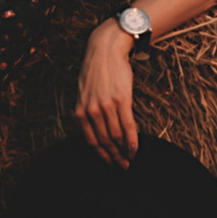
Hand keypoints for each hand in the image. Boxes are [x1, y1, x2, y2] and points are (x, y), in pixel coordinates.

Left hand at [76, 22, 138, 169]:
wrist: (106, 50)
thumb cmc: (97, 72)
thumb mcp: (84, 93)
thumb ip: (87, 112)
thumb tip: (96, 130)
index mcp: (81, 112)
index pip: (91, 141)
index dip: (102, 156)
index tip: (110, 164)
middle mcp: (92, 111)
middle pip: (105, 142)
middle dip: (114, 157)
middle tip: (123, 168)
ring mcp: (106, 106)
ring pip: (116, 136)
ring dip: (124, 152)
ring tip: (130, 160)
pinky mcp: (121, 100)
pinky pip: (128, 126)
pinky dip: (132, 141)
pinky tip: (135, 149)